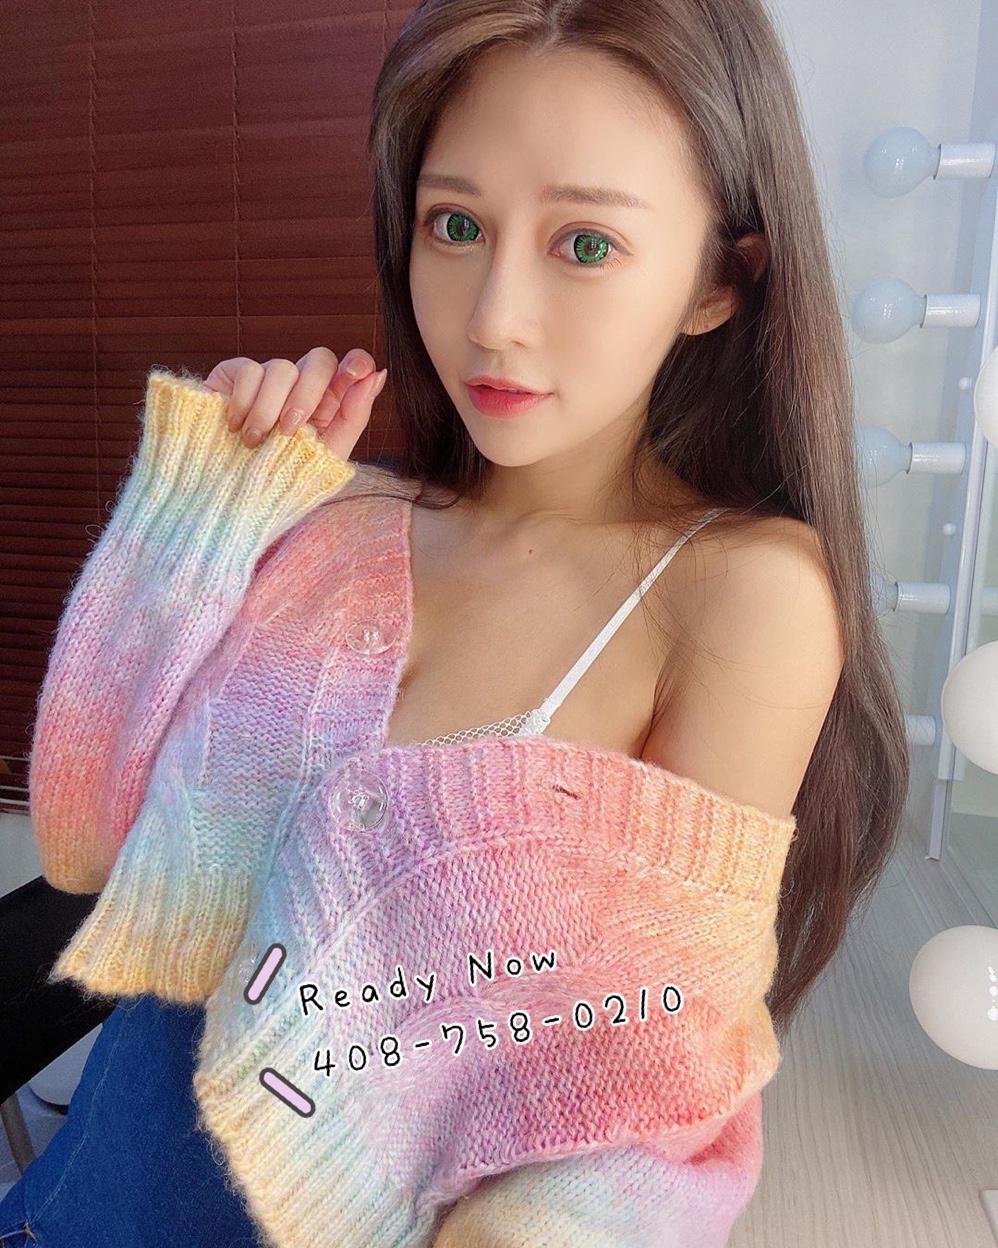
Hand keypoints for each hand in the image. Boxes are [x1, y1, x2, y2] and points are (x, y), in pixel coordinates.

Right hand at [203, 347, 387, 459]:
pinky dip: (244, 402)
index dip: (357, 362)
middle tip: (288, 430)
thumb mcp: (328, 454)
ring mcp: (268, 378)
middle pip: (319, 359)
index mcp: (329, 401)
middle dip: (307, 395)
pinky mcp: (233, 375)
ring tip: (254, 442)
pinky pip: (249, 370)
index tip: (355, 374)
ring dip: (269, 410)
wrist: (233, 496)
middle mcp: (301, 384)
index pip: (351, 367)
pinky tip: (235, 428)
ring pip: (282, 367)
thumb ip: (354, 415)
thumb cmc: (284, 477)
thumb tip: (378, 375)